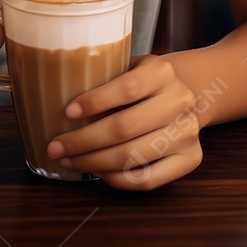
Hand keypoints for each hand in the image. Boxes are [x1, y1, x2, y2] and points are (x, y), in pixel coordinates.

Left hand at [46, 54, 202, 190]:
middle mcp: (179, 100)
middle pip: (126, 127)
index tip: (67, 112)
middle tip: (55, 146)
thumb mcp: (129, 66)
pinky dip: (116, 178)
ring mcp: (188, 132)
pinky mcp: (191, 159)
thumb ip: (104, 78)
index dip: (95, 101)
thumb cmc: (143, 82)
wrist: (185, 94)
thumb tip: (56, 99)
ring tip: (69, 160)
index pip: (127, 88)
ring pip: (133, 156)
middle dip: (84, 141)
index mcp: (162, 71)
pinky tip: (97, 171)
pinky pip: (148, 179)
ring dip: (94, 162)